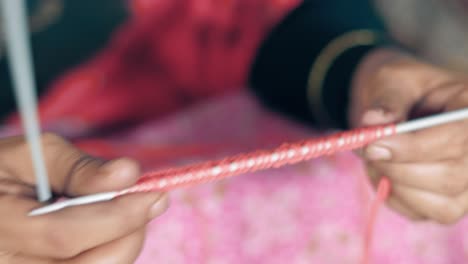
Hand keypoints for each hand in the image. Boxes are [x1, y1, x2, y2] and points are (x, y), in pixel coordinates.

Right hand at [0, 133, 168, 262]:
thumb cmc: (6, 171)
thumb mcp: (31, 155)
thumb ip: (77, 168)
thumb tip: (128, 174)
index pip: (65, 235)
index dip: (118, 217)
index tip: (154, 194)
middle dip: (129, 231)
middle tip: (147, 200)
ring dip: (123, 240)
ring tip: (122, 210)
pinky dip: (111, 249)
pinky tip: (106, 227)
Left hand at [349, 48, 467, 224]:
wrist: (397, 103)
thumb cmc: (400, 88)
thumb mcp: (392, 80)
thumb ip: (386, 98)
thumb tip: (374, 121)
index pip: (455, 139)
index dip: (412, 148)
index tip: (373, 146)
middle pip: (450, 178)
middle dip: (398, 169)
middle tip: (368, 152)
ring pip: (441, 206)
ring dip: (396, 186)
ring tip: (374, 160)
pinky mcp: (449, 200)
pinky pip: (422, 214)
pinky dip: (394, 197)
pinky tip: (382, 173)